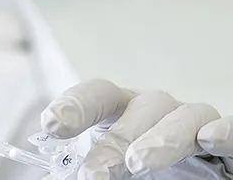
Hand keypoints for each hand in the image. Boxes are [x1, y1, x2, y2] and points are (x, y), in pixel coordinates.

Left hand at [41, 79, 232, 179]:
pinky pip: (232, 127)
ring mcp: (193, 123)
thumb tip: (61, 177)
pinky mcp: (227, 146)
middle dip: (115, 138)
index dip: (75, 105)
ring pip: (182, 115)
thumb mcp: (104, 175)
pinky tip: (210, 139)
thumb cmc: (137, 177)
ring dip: (161, 138)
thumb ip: (83, 172)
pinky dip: (225, 130)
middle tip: (95, 173)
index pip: (97, 95)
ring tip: (139, 163)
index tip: (51, 124)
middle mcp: (156, 112)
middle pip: (138, 106)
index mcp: (120, 112)